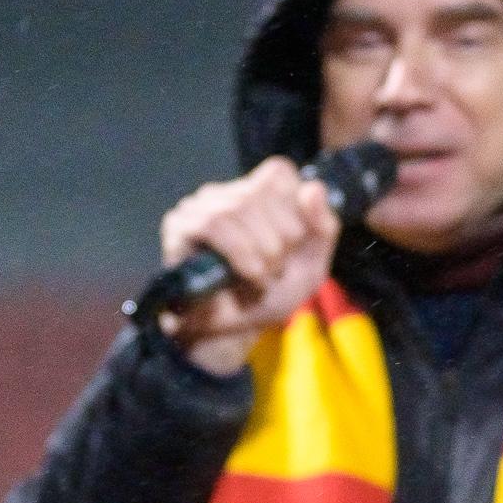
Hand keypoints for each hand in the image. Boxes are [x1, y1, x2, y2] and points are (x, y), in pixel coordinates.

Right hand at [158, 157, 341, 372]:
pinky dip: (240, 255)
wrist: (237, 330)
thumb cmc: (272, 294)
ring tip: (262, 279)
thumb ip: (323, 228)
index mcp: (259, 193)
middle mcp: (228, 193)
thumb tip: (313, 187)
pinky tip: (248, 277)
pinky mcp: (179, 226)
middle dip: (281, 241)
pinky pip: (214, 225)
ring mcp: (201, 206)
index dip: (295, 209)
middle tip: (277, 271)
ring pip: (239, 208)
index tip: (294, 244)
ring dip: (262, 252)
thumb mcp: (311, 266)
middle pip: (263, 192)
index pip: (279, 172)